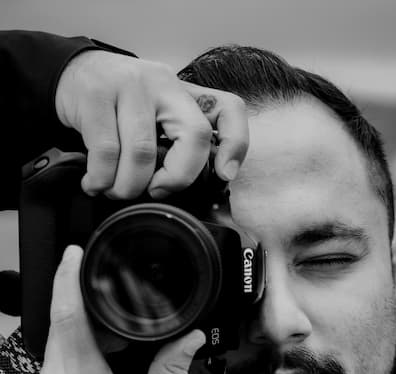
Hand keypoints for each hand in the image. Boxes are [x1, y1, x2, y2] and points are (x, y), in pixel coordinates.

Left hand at [21, 245, 204, 373]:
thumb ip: (174, 370)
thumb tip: (191, 338)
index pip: (66, 315)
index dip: (69, 278)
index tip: (74, 254)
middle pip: (62, 332)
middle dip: (90, 316)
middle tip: (121, 323)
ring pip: (57, 356)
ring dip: (84, 346)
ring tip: (117, 358)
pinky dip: (75, 369)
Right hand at [55, 50, 248, 198]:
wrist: (73, 73)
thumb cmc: (121, 105)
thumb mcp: (157, 115)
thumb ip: (176, 142)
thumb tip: (191, 186)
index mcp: (184, 93)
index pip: (228, 109)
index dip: (236, 144)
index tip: (225, 175)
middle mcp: (163, 84)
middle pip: (193, 136)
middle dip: (178, 177)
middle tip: (157, 191)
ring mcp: (130, 86)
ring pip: (143, 152)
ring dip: (129, 186)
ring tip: (118, 190)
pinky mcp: (95, 95)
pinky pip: (106, 153)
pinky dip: (101, 179)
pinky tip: (96, 183)